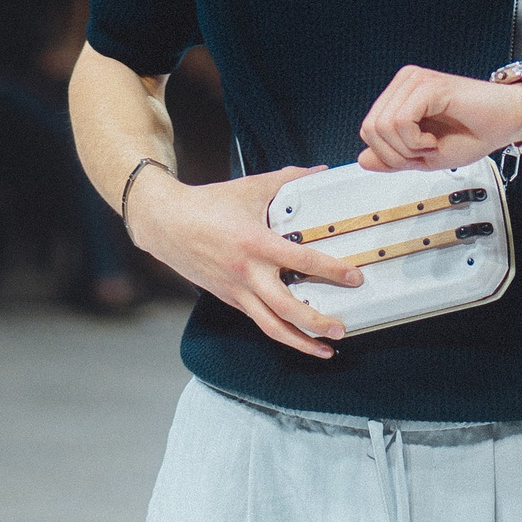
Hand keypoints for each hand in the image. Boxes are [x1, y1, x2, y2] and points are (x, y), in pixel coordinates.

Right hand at [126, 166, 362, 359]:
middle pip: (287, 309)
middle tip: (342, 329)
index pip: (302, 261)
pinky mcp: (229, 298)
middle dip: (318, 323)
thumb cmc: (208, 204)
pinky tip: (296, 336)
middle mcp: (248, 273)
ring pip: (271, 327)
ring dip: (300, 342)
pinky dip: (279, 332)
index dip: (331, 271)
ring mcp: (237, 290)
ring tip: (324, 350)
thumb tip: (319, 171)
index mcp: (256, 243)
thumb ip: (289, 179)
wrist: (166, 223)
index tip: (354, 278)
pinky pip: (257, 321)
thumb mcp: (251, 187)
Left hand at [357, 66, 521, 172]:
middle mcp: (405, 83)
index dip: (389, 154)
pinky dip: (416, 142)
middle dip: (396, 154)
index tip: (419, 154)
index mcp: (401, 96)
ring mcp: (415, 81)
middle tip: (425, 152)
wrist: (506, 122)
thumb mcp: (424, 157)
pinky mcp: (428, 85)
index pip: (368, 130)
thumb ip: (393, 158)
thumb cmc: (473, 134)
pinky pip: (401, 121)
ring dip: (408, 148)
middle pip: (370, 129)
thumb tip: (362, 159)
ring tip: (431, 145)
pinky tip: (434, 140)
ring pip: (382, 126)